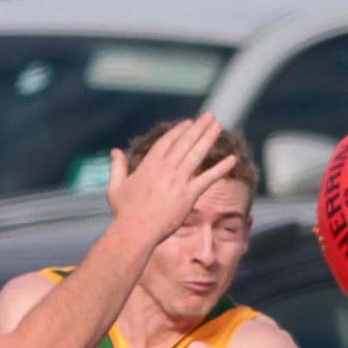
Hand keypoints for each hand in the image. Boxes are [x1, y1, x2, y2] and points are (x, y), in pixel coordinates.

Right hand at [104, 114, 237, 245]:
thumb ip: (118, 167)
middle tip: (210, 116)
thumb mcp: (115, 187)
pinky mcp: (189, 195)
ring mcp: (178, 180)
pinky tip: (232, 159)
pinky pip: (208, 178)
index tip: (189, 123)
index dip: (180, 130)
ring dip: (209, 138)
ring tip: (219, 126)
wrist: (135, 231)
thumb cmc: (124, 212)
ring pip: (197, 154)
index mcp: (149, 164)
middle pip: (185, 142)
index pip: (168, 141)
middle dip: (199, 127)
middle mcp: (166, 168)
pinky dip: (221, 168)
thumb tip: (115, 151)